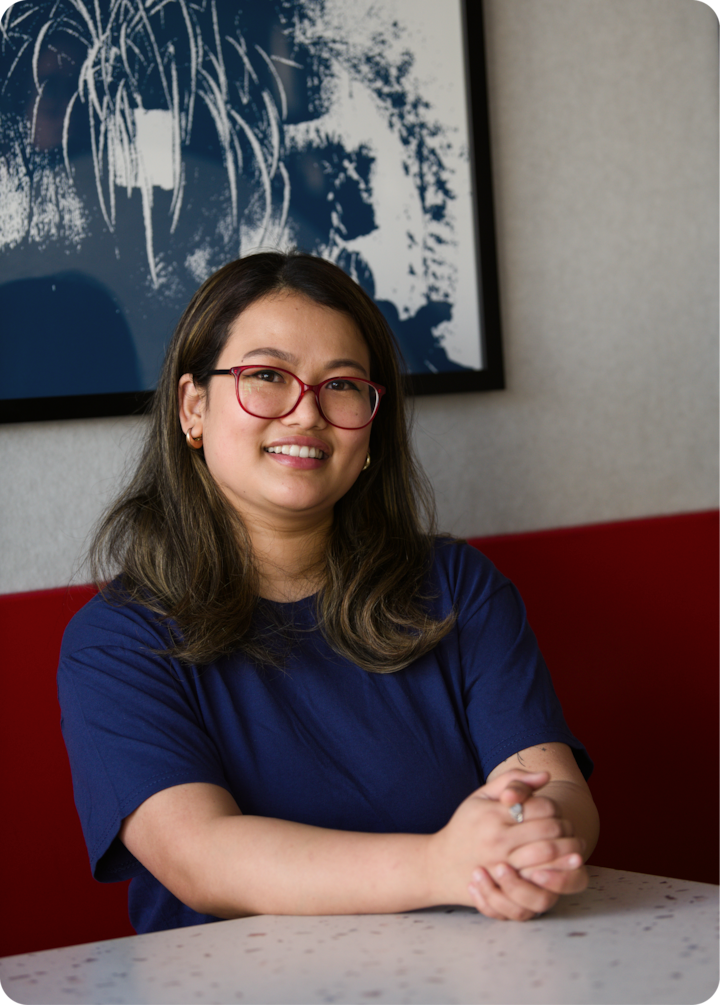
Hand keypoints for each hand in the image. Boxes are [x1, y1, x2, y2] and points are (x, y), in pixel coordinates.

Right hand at [426, 769, 576, 906]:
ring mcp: (502, 866)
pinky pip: (540, 881)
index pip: (540, 806)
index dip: (553, 807)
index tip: (551, 811)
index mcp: (493, 814)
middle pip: (549, 829)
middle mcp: (498, 840)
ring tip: (570, 846)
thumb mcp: (480, 796)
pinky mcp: (507, 887)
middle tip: (566, 828)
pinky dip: (556, 873)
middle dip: (565, 827)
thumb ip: (512, 781)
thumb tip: (546, 776)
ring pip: (549, 855)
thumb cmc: (465, 827)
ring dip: (567, 849)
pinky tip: (561, 867)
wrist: (440, 865)